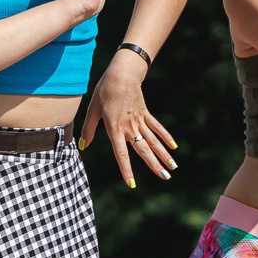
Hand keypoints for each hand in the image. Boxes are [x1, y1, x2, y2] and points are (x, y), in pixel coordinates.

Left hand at [79, 59, 177, 186]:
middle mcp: (129, 127)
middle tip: (165, 178)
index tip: (131, 183)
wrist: (122, 73)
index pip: (122, 154)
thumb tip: (83, 146)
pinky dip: (165, 137)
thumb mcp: (93, 110)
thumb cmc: (105, 91)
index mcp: (115, 129)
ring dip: (164, 155)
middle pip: (144, 150)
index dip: (126, 169)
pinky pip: (157, 127)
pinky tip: (174, 147)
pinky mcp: (145, 113)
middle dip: (155, 165)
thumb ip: (88, 129)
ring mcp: (139, 120)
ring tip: (173, 168)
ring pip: (153, 141)